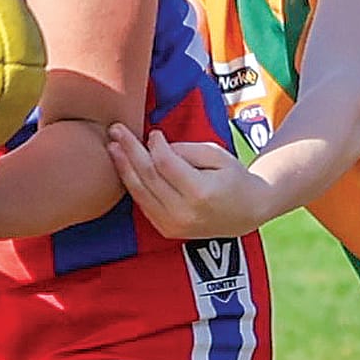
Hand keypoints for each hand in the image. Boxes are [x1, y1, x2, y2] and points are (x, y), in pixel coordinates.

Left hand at [105, 124, 270, 239]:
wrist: (247, 212)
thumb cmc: (233, 178)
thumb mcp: (217, 155)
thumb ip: (185, 150)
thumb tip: (155, 145)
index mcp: (200, 193)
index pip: (165, 164)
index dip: (155, 145)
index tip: (153, 132)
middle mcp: (184, 212)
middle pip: (147, 176)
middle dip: (129, 150)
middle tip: (116, 130)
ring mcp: (173, 225)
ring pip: (139, 192)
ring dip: (123, 167)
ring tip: (112, 146)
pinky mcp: (167, 229)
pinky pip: (143, 203)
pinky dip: (132, 184)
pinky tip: (124, 167)